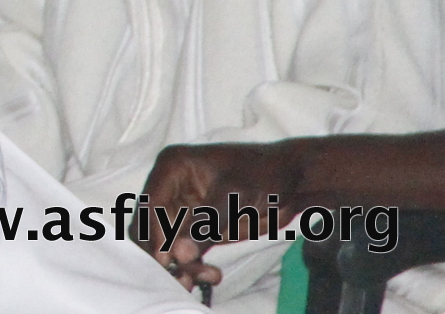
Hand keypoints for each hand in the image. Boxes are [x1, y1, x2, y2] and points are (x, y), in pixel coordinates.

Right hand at [139, 141, 303, 292]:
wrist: (294, 182)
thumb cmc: (263, 175)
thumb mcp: (233, 196)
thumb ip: (205, 224)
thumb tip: (178, 254)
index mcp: (172, 168)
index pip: (150, 204)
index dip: (155, 233)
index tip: (167, 260)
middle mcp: (171, 188)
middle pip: (151, 226)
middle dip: (164, 252)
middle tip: (183, 275)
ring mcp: (184, 210)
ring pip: (166, 243)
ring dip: (180, 264)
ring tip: (204, 277)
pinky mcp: (198, 229)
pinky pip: (185, 251)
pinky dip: (193, 266)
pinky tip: (211, 275)